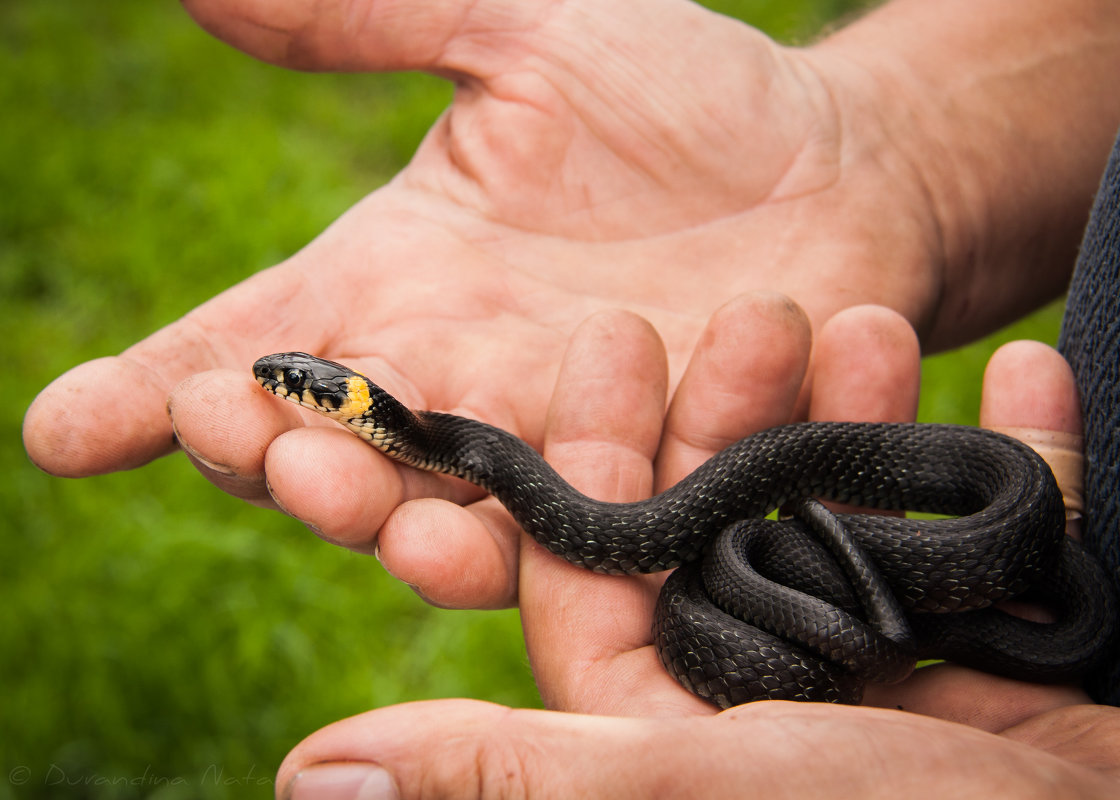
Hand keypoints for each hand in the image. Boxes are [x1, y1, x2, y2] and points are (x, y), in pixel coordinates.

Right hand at [25, 1, 956, 510]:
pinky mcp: (669, 487)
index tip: (69, 432)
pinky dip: (575, 530)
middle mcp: (464, 387)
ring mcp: (566, 450)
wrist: (842, 167)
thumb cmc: (689, 102)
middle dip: (296, 470)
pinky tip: (535, 520)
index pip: (256, 355)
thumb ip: (373, 22)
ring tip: (393, 519)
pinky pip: (611, 529)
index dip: (156, 396)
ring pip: (463, 525)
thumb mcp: (528, 31)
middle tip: (268, 451)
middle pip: (346, 459)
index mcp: (405, 290)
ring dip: (415, 531)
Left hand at [273, 314, 1117, 798]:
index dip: (596, 451)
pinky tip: (1024, 378)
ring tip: (878, 323)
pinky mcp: (1000, 645)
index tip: (610, 342)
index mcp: (670, 711)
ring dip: (868, 416)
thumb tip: (310, 778)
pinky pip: (1003, 531)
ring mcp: (883, 662)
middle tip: (757, 309)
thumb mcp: (680, 788)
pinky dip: (1020, 459)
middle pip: (727, 517)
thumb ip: (506, 770)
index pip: (601, 562)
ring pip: (852, 508)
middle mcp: (760, 681)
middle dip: (740, 409)